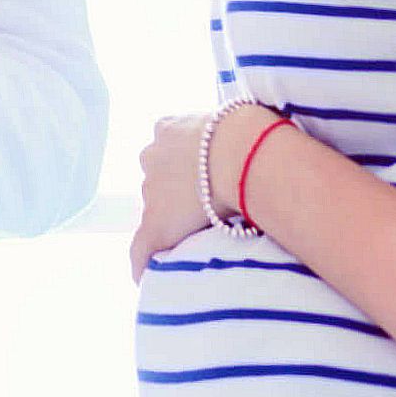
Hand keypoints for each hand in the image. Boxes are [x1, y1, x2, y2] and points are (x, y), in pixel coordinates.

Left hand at [128, 106, 281, 279]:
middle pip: (158, 180)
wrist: (243, 153)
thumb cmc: (250, 133)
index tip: (197, 177)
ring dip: (171, 222)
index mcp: (169, 129)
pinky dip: (144, 262)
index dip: (181, 165)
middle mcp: (152, 157)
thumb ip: (230, 131)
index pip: (166, 150)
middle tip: (203, 208)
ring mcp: (151, 192)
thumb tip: (254, 138)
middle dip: (175, 193)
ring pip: (155, 211)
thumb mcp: (237, 120)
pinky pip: (141, 249)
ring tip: (194, 237)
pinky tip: (147, 276)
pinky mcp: (155, 225)